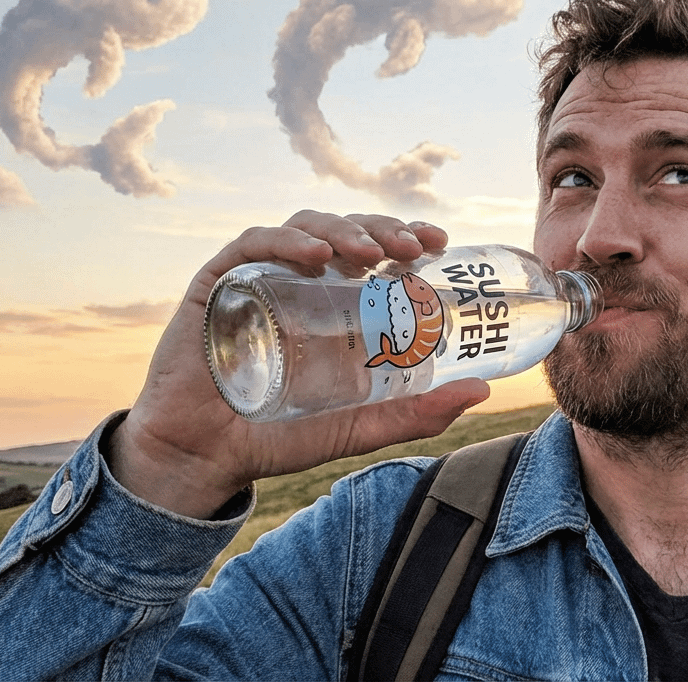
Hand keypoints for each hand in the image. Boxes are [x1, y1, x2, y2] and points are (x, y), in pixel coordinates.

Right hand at [110, 211, 490, 518]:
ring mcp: (259, 279)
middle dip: (381, 228)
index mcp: (334, 305)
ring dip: (341, 229)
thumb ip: (416, 414)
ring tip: (369, 250)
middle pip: (346, 233)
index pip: (376, 254)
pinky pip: (251, 244)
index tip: (439, 240)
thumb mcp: (359, 426)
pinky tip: (312, 252)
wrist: (205, 458)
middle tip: (410, 244)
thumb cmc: (278, 439)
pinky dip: (285, 240)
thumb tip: (482, 392)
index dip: (407, 236)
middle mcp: (300, 283)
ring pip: (305, 228)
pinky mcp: (217, 283)